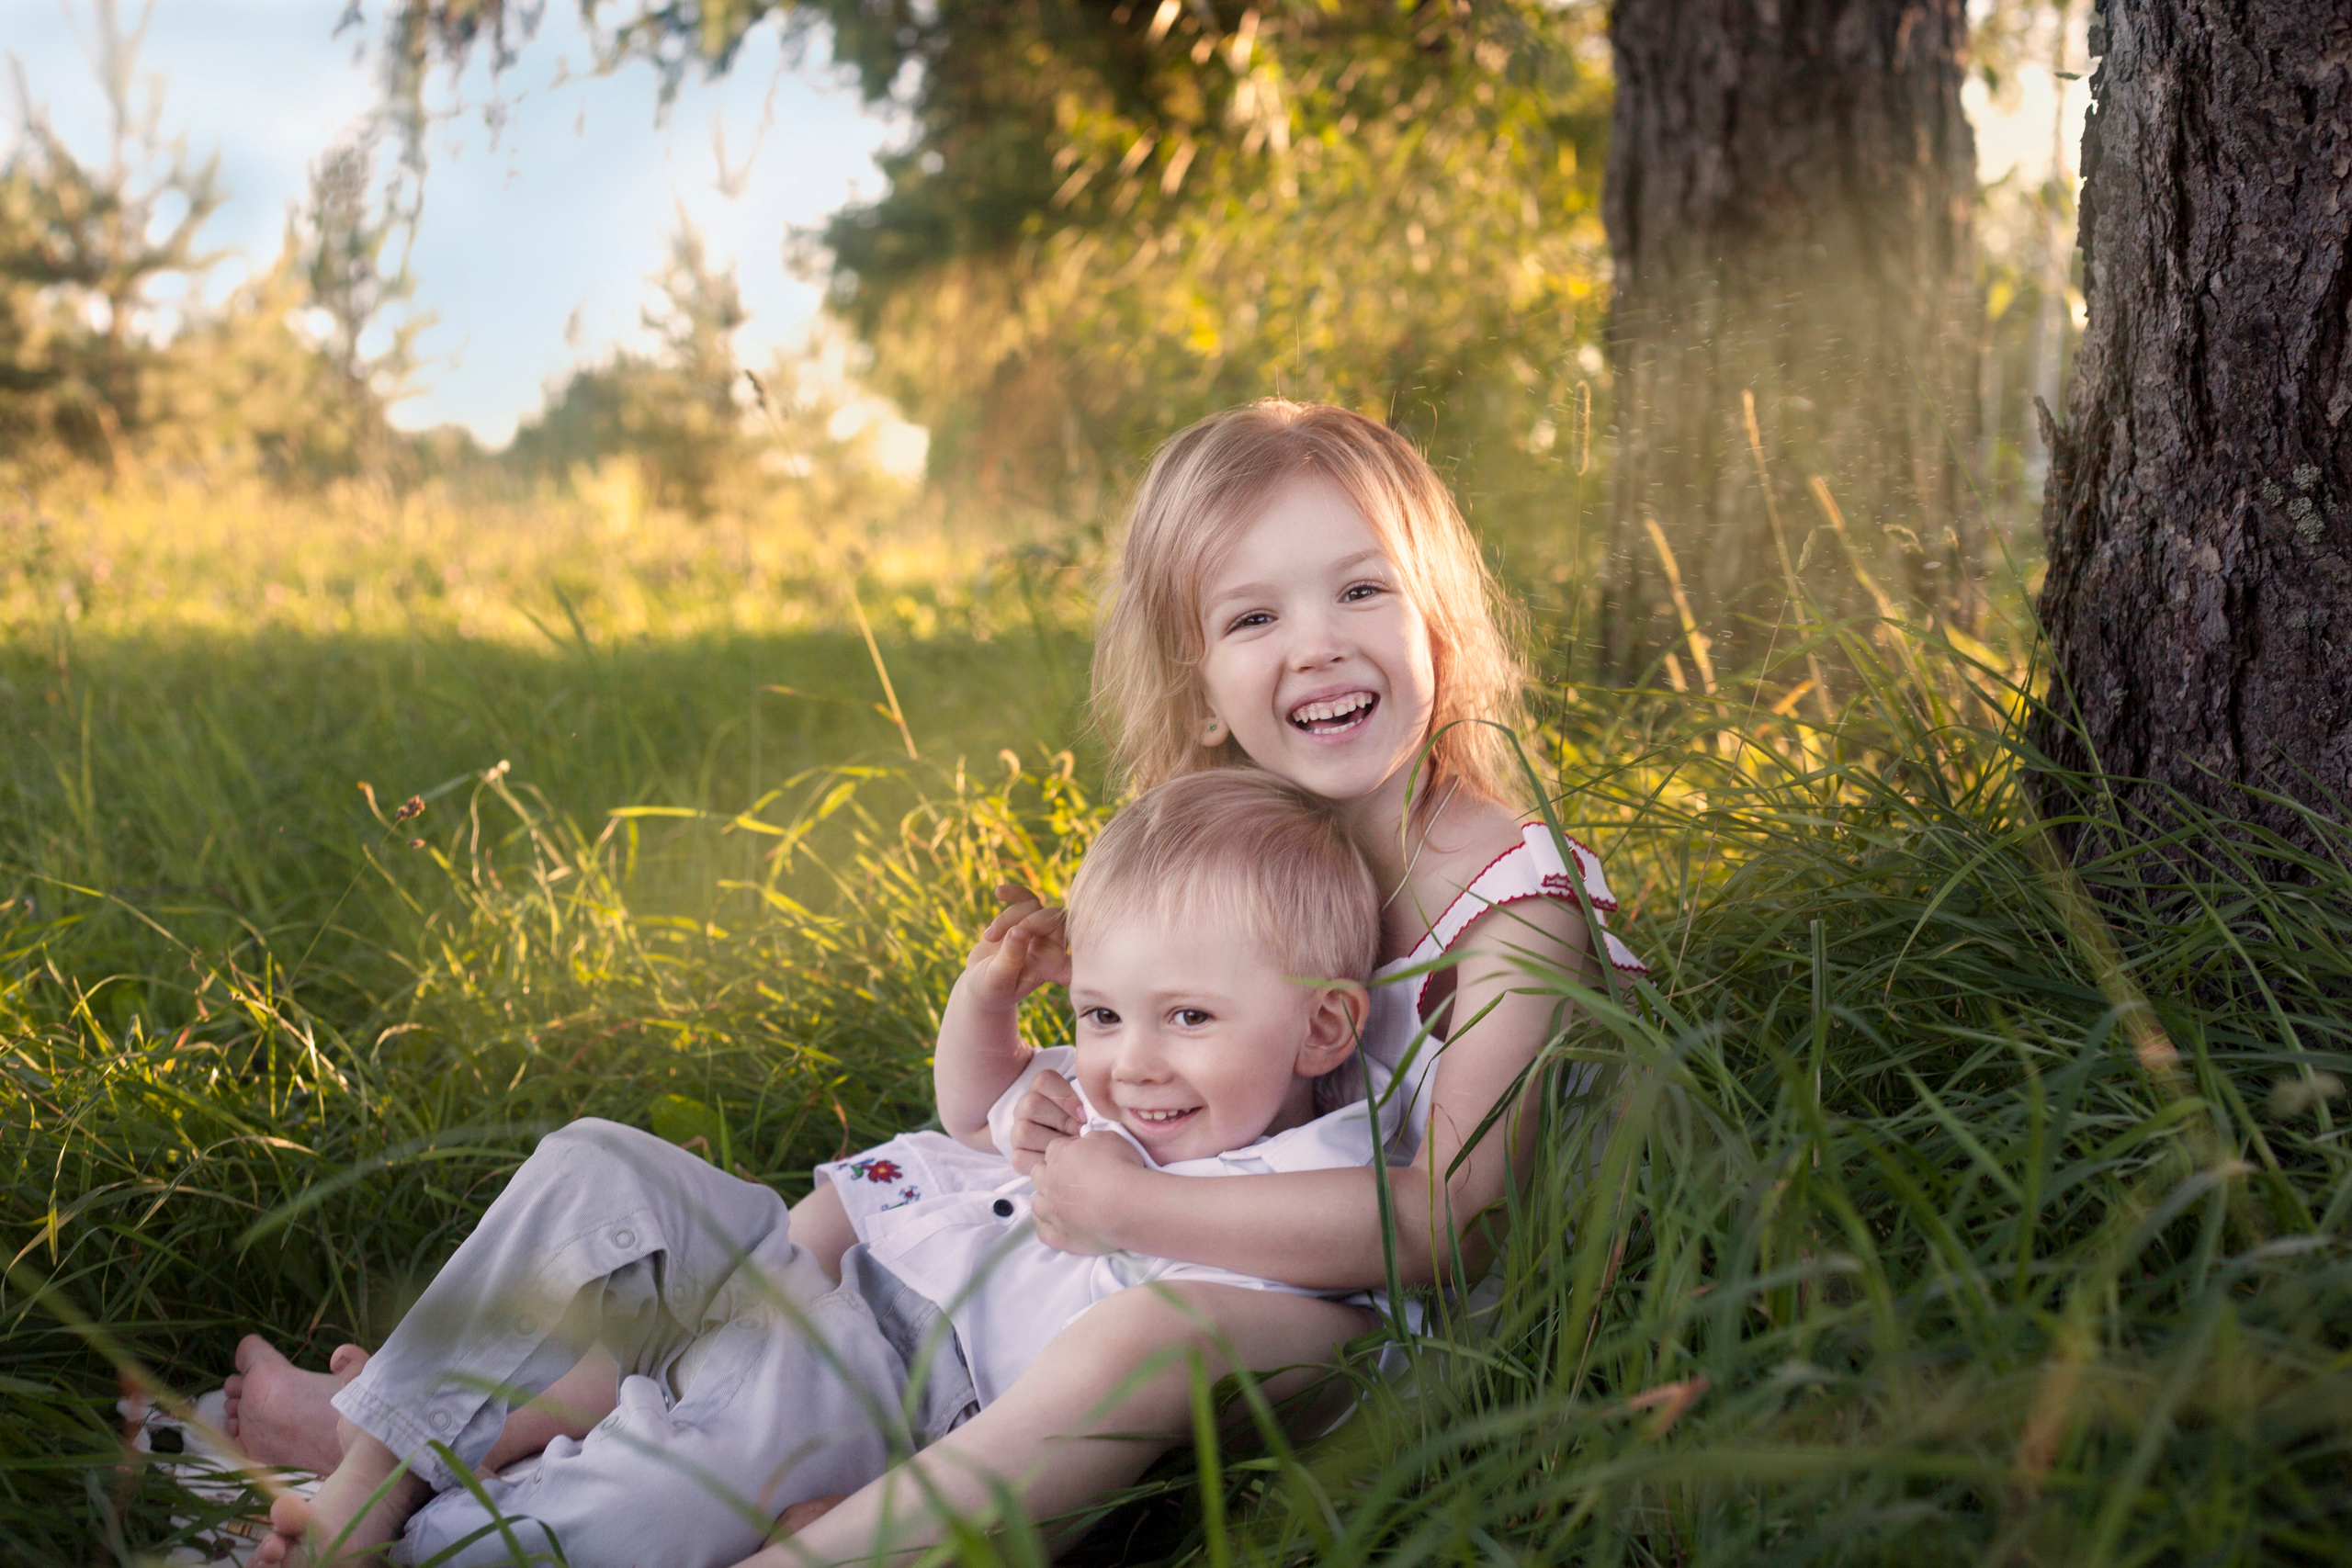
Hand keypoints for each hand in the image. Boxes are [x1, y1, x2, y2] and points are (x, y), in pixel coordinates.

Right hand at [962, 883, 1068, 1010]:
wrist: (981, 981)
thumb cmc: (992, 988)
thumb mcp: (998, 981)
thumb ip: (1009, 960)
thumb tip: (1018, 931)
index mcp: (1053, 967)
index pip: (1076, 956)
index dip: (1081, 950)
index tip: (1070, 954)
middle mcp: (1053, 947)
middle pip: (1055, 919)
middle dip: (1025, 923)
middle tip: (995, 939)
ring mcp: (1041, 930)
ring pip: (1034, 907)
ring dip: (1007, 917)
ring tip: (989, 936)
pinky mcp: (1027, 917)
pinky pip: (1028, 897)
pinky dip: (1014, 892)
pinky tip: (998, 893)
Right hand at [1005, 1070, 1084, 1174]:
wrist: (1076, 1153)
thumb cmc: (1088, 1127)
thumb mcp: (1091, 1109)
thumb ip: (1092, 1102)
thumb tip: (1104, 1106)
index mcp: (1041, 1090)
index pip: (1044, 1080)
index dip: (1065, 1096)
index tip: (1084, 1114)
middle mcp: (1025, 1108)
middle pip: (1031, 1104)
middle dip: (1061, 1120)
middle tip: (1081, 1133)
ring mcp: (1018, 1131)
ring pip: (1024, 1131)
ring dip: (1052, 1143)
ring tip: (1071, 1151)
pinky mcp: (1018, 1155)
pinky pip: (1020, 1158)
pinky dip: (1042, 1163)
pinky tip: (1060, 1165)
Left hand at [1030, 1130, 1146, 1254]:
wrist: (1128, 1205)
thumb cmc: (1122, 1170)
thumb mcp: (1110, 1139)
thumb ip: (1092, 1139)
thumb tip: (1086, 1144)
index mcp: (1060, 1156)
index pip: (1053, 1149)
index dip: (1067, 1152)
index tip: (1080, 1157)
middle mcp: (1050, 1183)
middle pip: (1038, 1174)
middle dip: (1050, 1174)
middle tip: (1071, 1178)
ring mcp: (1053, 1211)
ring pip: (1037, 1203)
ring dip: (1046, 1201)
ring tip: (1063, 1203)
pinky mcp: (1061, 1236)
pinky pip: (1043, 1232)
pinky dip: (1047, 1227)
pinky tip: (1058, 1224)